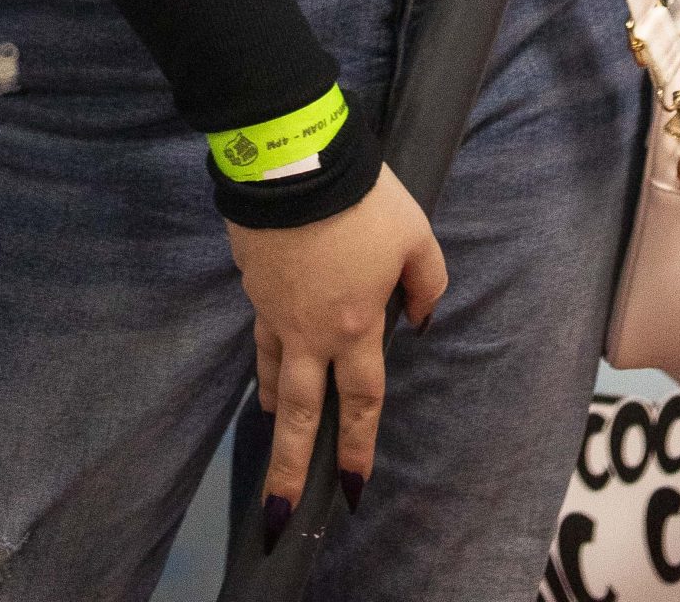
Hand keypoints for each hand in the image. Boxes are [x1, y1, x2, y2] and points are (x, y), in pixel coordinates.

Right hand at [226, 162, 446, 515]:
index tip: (351, 488)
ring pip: (274, 375)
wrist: (295, 166)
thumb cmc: (364, 202)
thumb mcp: (416, 236)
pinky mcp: (254, 286)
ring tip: (274, 430)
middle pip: (301, 413)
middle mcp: (311, 334)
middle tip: (280, 512)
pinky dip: (264, 359)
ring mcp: (276, 312)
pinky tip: (266, 363)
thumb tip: (420, 320)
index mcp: (354, 327)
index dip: (357, 446)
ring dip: (275, 411)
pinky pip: (261, 336)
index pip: (360, 401)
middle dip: (291, 467)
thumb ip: (426, 284)